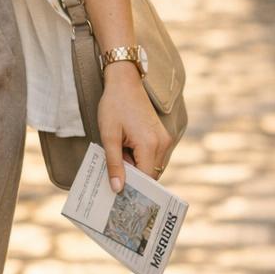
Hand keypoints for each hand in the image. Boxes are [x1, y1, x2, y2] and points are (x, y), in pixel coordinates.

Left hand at [97, 62, 173, 191]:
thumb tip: (118, 188)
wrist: (124, 82)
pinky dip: (140, 157)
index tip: (118, 191)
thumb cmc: (114, 106)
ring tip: (119, 154)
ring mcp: (165, 138)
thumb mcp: (109, 136)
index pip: (146, 178)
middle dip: (134, 176)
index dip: (133, 186)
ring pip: (152, 165)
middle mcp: (163, 143)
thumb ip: (113, 164)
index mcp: (150, 144)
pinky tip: (125, 149)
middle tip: (114, 173)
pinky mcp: (163, 135)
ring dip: (136, 166)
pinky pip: (153, 155)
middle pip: (151, 173)